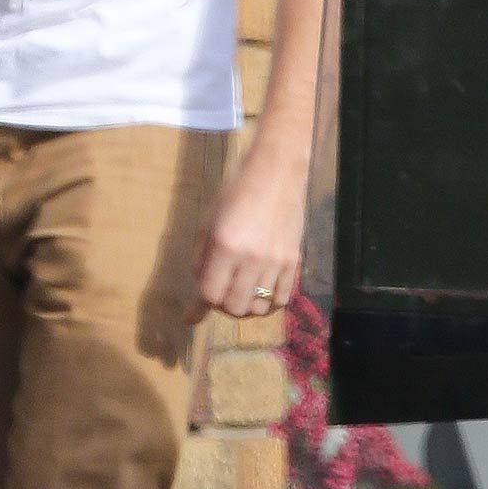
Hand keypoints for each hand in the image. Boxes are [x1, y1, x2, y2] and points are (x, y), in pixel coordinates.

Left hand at [190, 145, 306, 323]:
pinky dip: (269, 304)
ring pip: (260, 308)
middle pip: (235, 307)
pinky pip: (283, 299)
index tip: (192, 314)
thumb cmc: (235, 193)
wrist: (275, 173)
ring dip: (246, 307)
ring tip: (240, 295)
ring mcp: (276, 261)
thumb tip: (199, 287)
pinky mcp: (295, 261)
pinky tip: (262, 295)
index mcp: (225, 246)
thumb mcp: (208, 223)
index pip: (210, 294)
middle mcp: (252, 258)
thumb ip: (202, 258)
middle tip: (219, 296)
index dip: (200, 305)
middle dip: (222, 307)